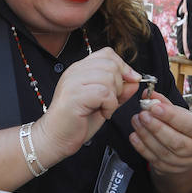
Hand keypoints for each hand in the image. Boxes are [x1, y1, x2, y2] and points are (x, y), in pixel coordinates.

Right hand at [33, 48, 140, 163]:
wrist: (56, 138)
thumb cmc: (77, 122)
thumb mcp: (104, 103)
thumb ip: (119, 90)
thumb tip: (135, 80)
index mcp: (80, 70)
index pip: (107, 54)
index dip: (123, 66)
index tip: (130, 81)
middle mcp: (75, 72)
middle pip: (110, 64)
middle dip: (120, 83)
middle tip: (111, 101)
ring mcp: (73, 82)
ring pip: (108, 77)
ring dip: (114, 96)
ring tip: (105, 108)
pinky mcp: (75, 95)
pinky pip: (104, 93)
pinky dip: (110, 105)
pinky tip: (103, 113)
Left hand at [128, 91, 191, 179]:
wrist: (185, 151)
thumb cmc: (182, 127)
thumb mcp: (179, 113)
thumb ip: (163, 103)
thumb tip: (148, 94)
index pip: (189, 125)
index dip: (172, 116)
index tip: (155, 107)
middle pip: (176, 141)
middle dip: (156, 127)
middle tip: (142, 114)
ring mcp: (182, 163)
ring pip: (163, 152)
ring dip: (146, 135)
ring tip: (136, 121)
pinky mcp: (168, 169)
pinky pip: (153, 160)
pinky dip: (141, 147)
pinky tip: (134, 135)